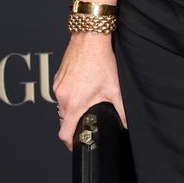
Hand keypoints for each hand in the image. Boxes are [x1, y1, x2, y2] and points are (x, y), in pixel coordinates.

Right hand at [52, 32, 126, 150]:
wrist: (90, 37)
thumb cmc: (101, 60)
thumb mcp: (115, 89)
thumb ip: (121, 111)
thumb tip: (126, 124)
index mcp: (74, 103)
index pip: (64, 133)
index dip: (71, 143)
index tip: (78, 145)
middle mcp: (61, 96)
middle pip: (63, 120)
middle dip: (74, 125)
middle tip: (87, 123)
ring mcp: (57, 86)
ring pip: (61, 107)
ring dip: (71, 110)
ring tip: (86, 104)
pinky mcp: (57, 77)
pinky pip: (60, 93)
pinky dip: (69, 96)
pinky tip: (82, 88)